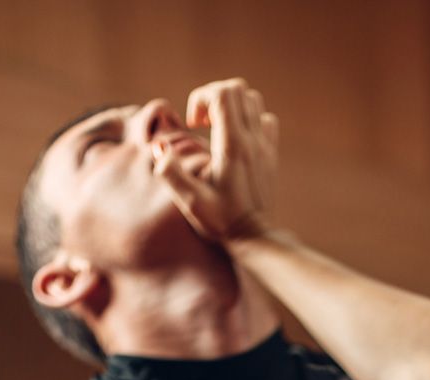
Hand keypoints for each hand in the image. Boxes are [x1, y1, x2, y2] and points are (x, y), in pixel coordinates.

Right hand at [152, 77, 278, 241]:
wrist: (255, 239)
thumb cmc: (221, 222)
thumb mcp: (190, 202)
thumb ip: (170, 173)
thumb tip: (159, 147)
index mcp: (233, 146)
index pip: (222, 94)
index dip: (201, 98)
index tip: (193, 124)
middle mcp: (253, 140)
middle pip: (237, 89)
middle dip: (214, 96)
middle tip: (202, 123)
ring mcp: (265, 146)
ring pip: (253, 100)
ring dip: (231, 106)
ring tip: (217, 128)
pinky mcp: (271, 155)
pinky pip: (265, 120)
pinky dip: (249, 120)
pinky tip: (235, 140)